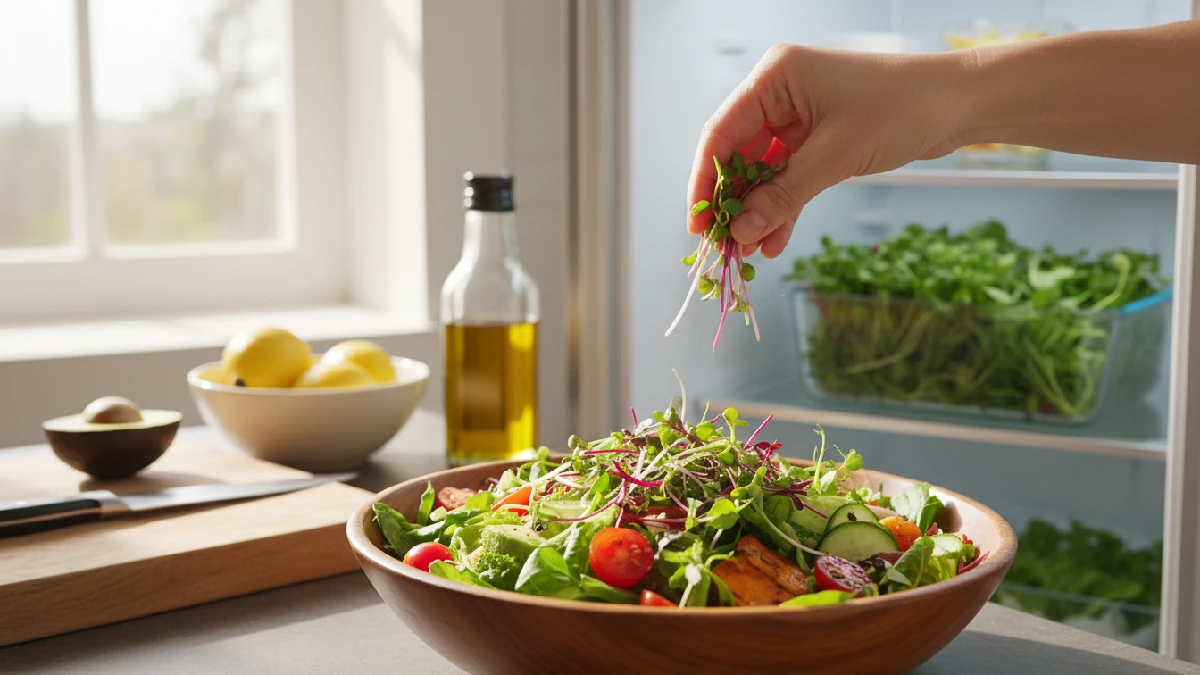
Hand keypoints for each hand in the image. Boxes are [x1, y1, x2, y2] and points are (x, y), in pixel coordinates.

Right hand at [686, 44, 970, 257]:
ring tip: (750, 251)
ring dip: (757, 211)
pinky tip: (775, 240)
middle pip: (738, 154)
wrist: (960, 104)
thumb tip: (741, 231)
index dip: (705, 182)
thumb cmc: (903, 108)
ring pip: (763, 171)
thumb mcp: (835, 156)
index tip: (698, 223)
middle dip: (733, 203)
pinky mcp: (819, 137)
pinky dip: (783, 207)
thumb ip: (783, 196)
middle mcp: (780, 93)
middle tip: (723, 245)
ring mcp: (800, 116)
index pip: (721, 133)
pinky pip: (789, 177)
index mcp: (775, 78)